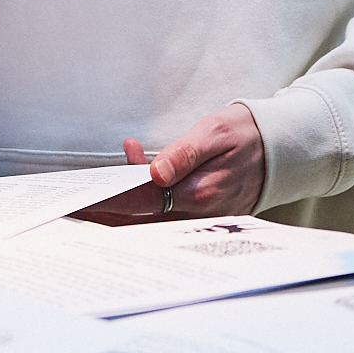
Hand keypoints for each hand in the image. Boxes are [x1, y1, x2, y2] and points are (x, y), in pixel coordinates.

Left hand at [76, 106, 266, 223]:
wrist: (280, 147)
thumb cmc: (246, 134)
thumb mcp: (215, 132)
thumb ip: (184, 153)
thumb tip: (155, 172)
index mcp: (200, 192)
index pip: (143, 201)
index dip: (109, 202)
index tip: (82, 201)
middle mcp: (199, 212)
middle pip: (141, 221)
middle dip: (106, 215)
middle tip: (73, 208)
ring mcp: (201, 217)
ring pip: (150, 221)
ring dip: (121, 209)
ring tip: (91, 195)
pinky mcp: (201, 214)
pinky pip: (164, 213)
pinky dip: (142, 201)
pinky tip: (131, 173)